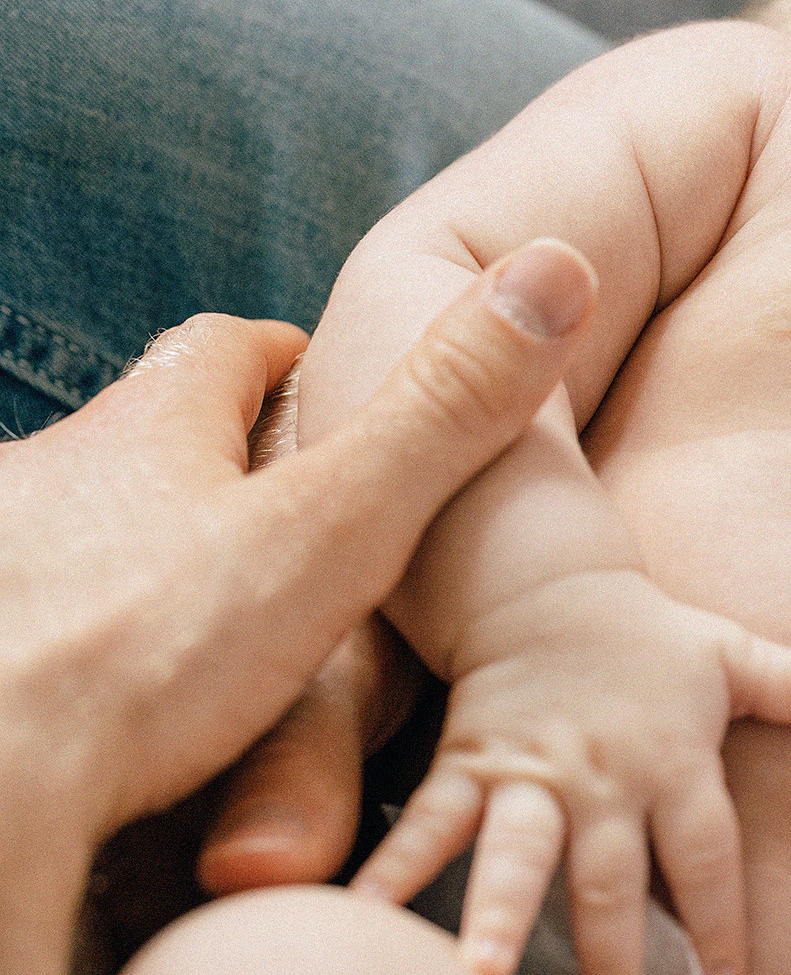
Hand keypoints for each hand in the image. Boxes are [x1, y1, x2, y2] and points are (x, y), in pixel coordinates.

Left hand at [0, 237, 596, 974]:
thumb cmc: (143, 661)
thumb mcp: (334, 530)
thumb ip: (443, 415)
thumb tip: (555, 273)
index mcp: (150, 428)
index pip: (220, 351)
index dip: (281, 357)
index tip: (320, 373)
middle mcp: (48, 476)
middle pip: (141, 439)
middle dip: (208, 461)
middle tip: (282, 507)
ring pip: (77, 531)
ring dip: (135, 551)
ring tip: (202, 614)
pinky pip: (37, 621)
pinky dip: (79, 638)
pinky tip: (110, 701)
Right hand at [349, 572, 790, 974]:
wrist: (548, 583)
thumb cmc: (648, 635)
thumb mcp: (734, 652)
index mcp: (671, 757)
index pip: (703, 849)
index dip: (716, 911)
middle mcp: (600, 776)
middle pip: (607, 874)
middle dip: (608, 955)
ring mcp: (528, 774)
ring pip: (513, 851)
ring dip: (497, 912)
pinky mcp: (468, 764)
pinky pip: (428, 823)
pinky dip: (394, 869)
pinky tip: (359, 918)